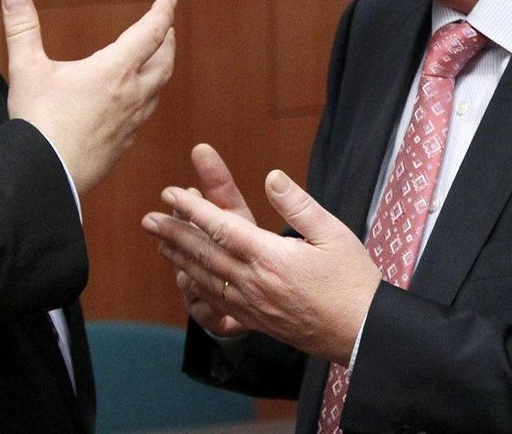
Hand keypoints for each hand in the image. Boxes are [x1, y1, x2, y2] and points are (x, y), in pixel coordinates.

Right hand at [3, 0, 175, 194]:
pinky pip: (144, 114)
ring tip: (156, 60)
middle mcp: (131, 95)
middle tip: (167, 28)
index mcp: (114, 71)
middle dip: (167, 40)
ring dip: (160, 68)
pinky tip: (135, 102)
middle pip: (163, 61)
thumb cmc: (39, 125)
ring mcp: (131, 122)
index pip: (150, 33)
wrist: (47, 177)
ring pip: (158, 89)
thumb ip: (22, 29)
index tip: (169, 0)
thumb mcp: (26, 69)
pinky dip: (147, 97)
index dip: (161, 13)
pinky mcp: (124, 144)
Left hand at [142, 168, 380, 364]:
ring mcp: (252, 306)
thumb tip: (272, 176)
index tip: (170, 194)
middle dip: (173, 233)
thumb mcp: (333, 233)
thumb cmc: (352, 281)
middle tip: (147, 219)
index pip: (220, 227)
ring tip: (160, 244)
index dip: (192, 209)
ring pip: (205, 279)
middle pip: (203, 253)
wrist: (363, 334)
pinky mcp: (255, 322)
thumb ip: (298, 204)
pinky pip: (216, 305)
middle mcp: (254, 283)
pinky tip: (187, 281)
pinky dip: (196, 289)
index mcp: (270, 257)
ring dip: (180, 259)